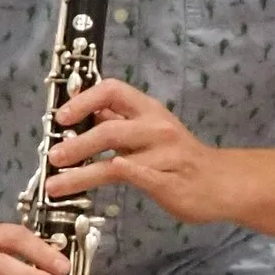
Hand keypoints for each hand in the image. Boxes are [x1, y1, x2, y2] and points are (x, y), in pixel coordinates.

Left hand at [46, 79, 247, 224]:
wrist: (222, 183)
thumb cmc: (181, 158)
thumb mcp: (151, 130)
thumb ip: (121, 122)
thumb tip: (87, 112)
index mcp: (149, 110)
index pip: (112, 90)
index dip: (83, 99)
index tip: (61, 117)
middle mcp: (156, 127)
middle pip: (108, 127)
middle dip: (75, 143)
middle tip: (52, 156)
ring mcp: (162, 155)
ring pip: (114, 159)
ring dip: (80, 171)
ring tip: (55, 183)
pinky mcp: (167, 182)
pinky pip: (135, 176)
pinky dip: (112, 176)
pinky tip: (88, 185)